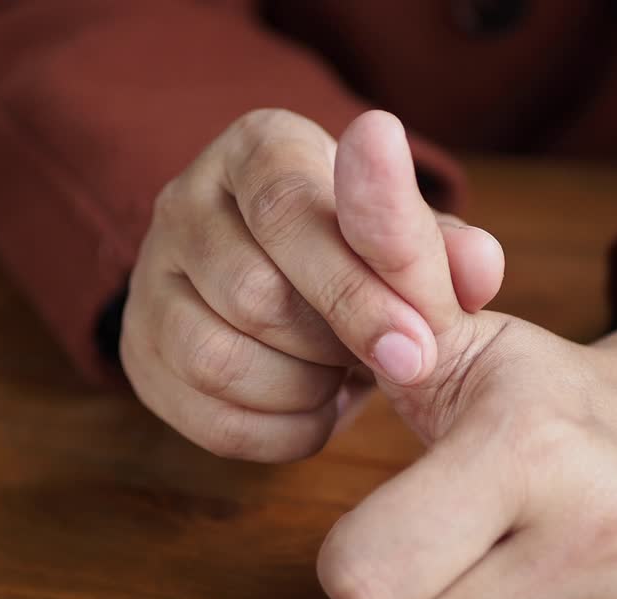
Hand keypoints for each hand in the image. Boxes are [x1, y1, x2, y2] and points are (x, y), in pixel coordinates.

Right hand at [120, 109, 503, 461]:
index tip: (418, 346)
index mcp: (256, 147)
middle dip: (338, 343)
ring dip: (302, 389)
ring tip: (344, 378)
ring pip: (217, 357)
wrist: (283, 277)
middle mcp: (185, 200)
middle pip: (252, 291)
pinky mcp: (138, 349)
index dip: (355, 285)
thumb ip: (441, 249)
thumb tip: (478, 269)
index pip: (286, 206)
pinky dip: (276, 433)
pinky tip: (315, 413)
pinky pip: (203, 415)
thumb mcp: (402, 234)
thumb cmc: (354, 249)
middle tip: (397, 366)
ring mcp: (149, 278)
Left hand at [312, 119, 616, 598]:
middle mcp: (609, 528)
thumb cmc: (537, 403)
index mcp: (530, 446)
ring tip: (500, 591)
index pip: (359, 577)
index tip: (391, 529)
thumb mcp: (459, 333)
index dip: (356, 564)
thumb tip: (359, 142)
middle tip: (441, 567)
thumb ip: (388, 258)